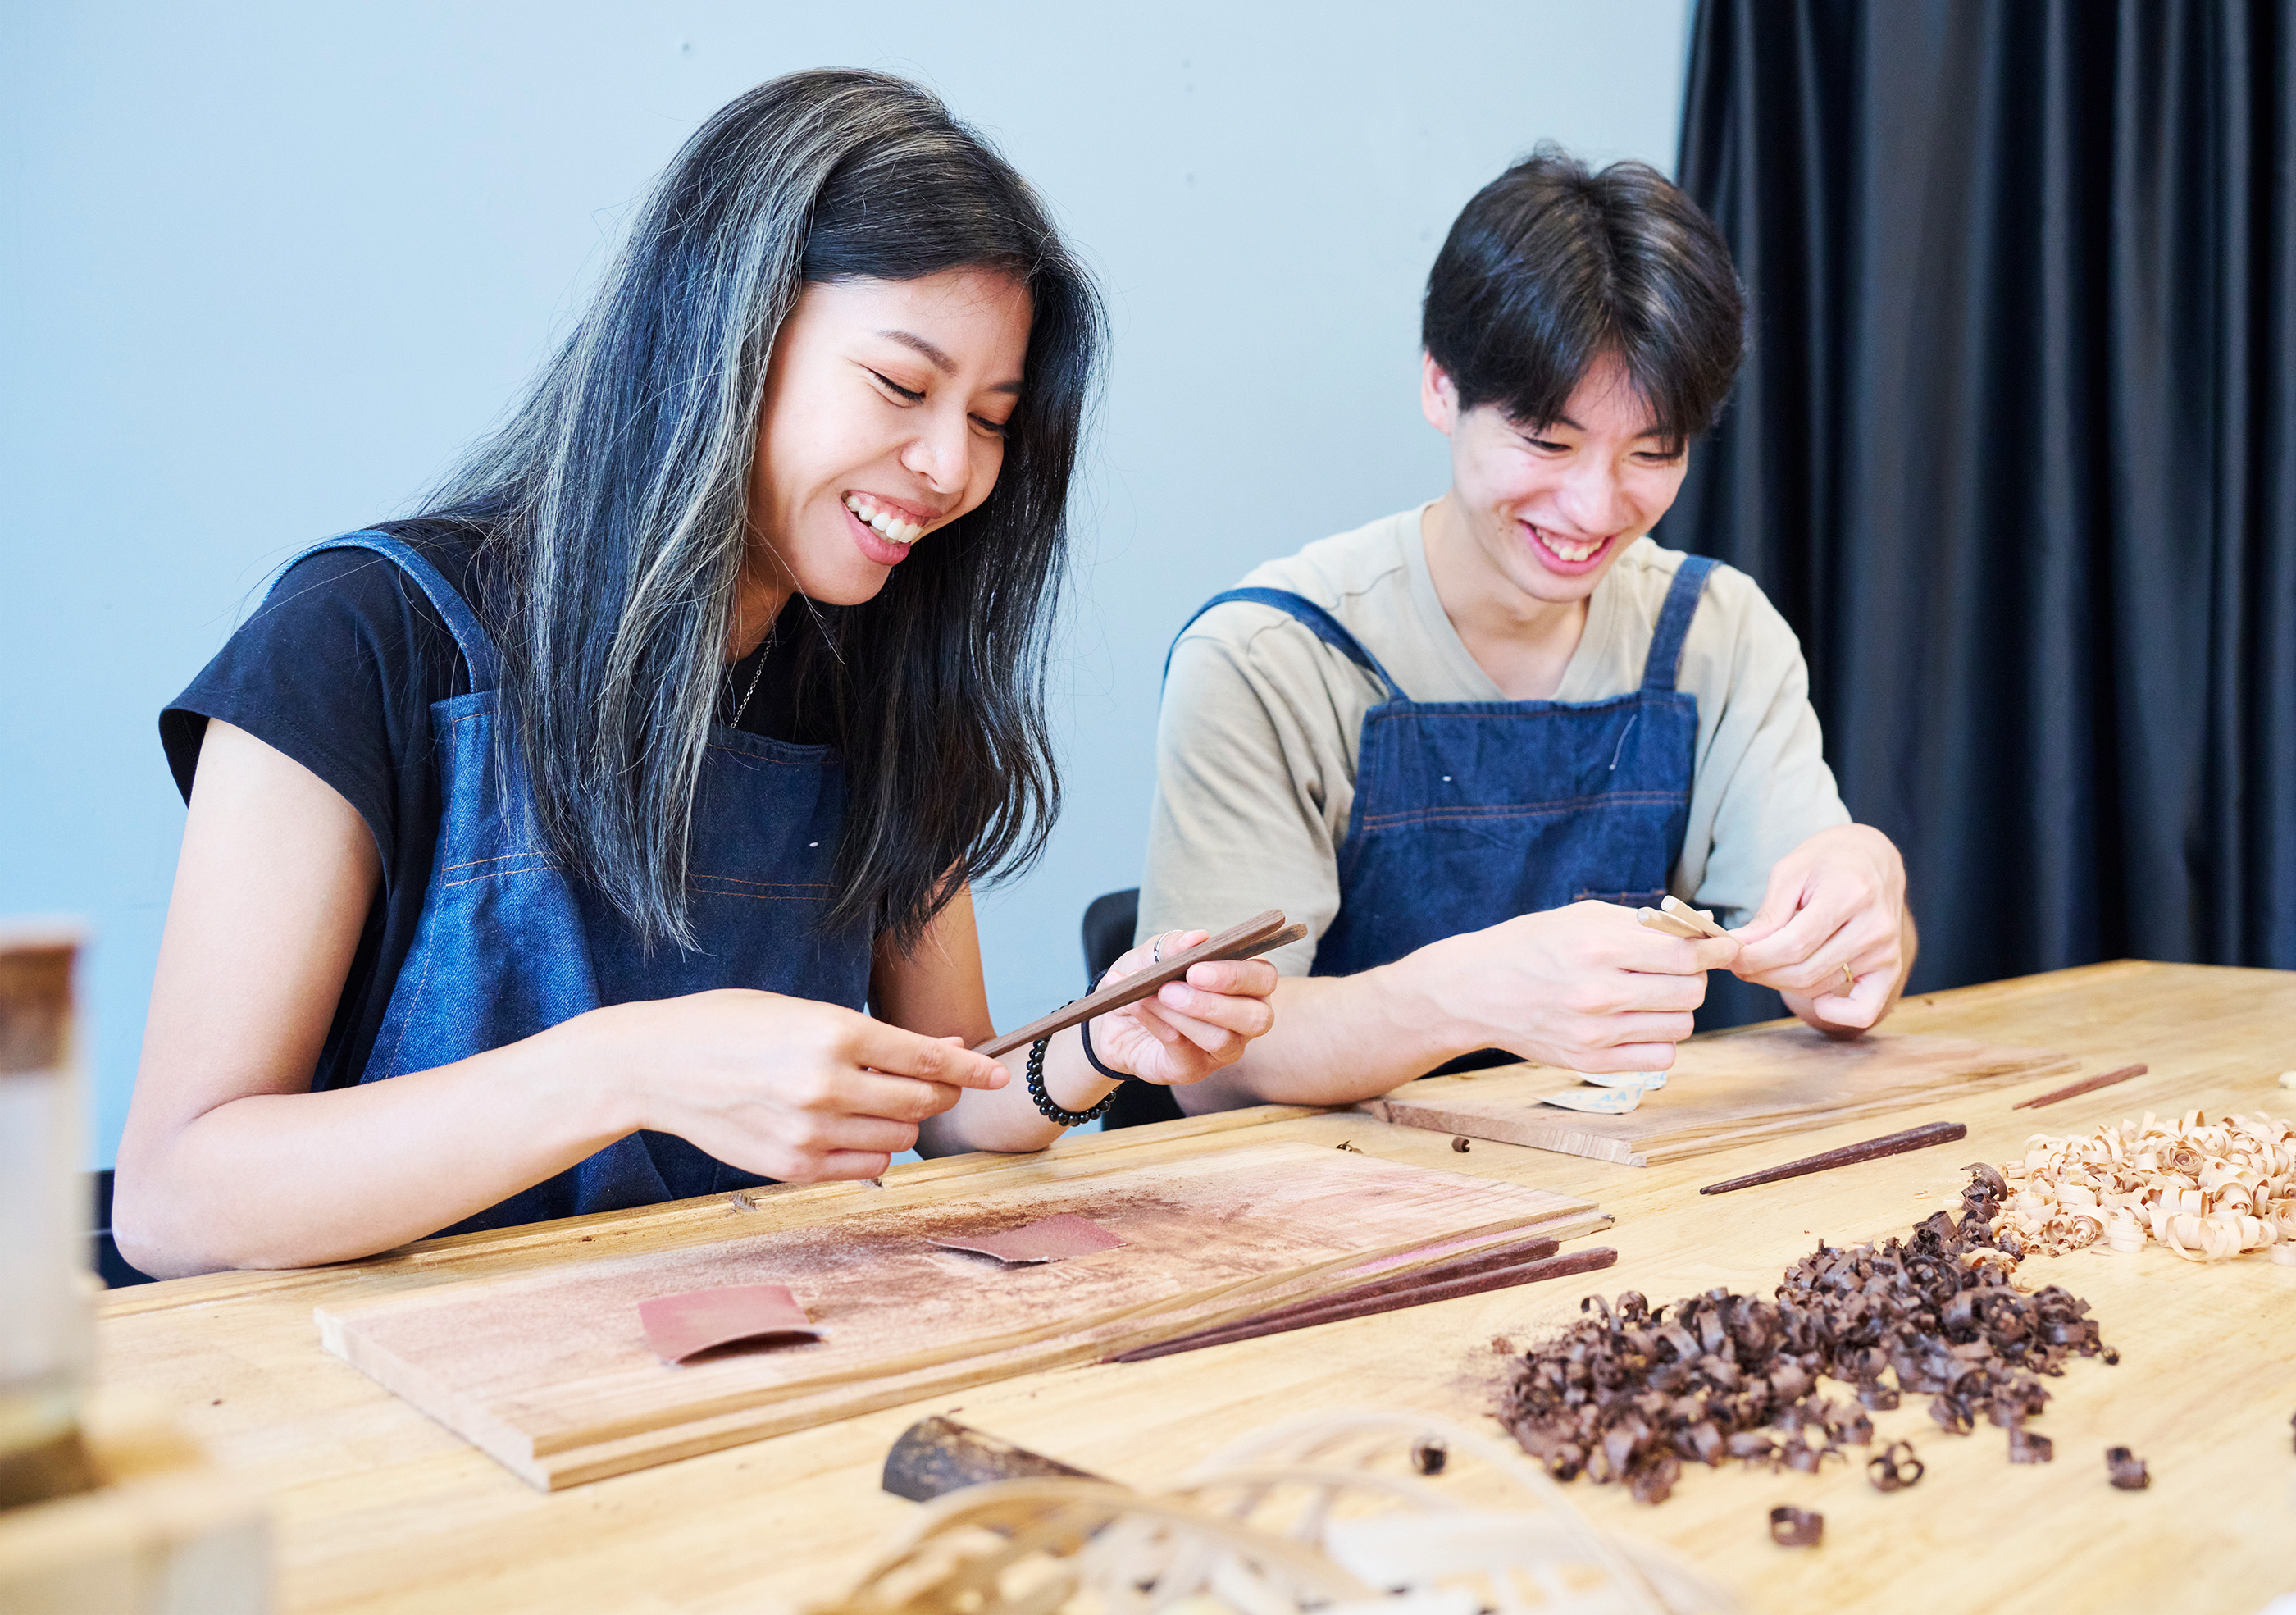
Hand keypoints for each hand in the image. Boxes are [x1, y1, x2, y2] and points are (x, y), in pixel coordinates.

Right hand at [579, 991, 1009, 1182]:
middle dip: (939, 1093)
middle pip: (921, 1103)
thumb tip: (946, 1050)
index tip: (996, 1074)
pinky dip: (872, 1151)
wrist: (656, 1065)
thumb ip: (874, 1038)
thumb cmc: (731, 1025)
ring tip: (876, 1101)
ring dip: (903, 1123)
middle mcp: (827, 1085)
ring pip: (898, 1140)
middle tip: (937, 1083)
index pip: (926, 1058)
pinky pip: (864, 1168)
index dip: (970, 1069)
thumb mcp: (805, 1011)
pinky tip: (852, 1128)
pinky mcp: (792, 1167)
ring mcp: (809, 1132)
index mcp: (833, 1032)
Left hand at [1084, 929, 1278, 1087]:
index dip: (1237, 975)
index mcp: (1246, 983)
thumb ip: (1174, 945)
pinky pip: (1185, 1051)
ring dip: (1182, 1015)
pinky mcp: (1194, 1069)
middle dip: (1214, 1003)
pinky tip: (1138, 1006)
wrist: (1115, 1017)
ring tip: (1153, 996)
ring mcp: (1224, 1049)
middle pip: (1256, 1018)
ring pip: (1221, 1039)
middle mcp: (1245, 1019)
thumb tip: (1197, 938)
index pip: (1264, 979)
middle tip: (1171, 989)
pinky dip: (1158, 1024)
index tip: (1196, 969)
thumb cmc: (1148, 980)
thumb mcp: (1154, 954)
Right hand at [1417, 901, 1739, 1072]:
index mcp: (1598, 947)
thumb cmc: (1531, 945)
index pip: (1686, 955)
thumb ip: (1643, 925)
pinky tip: (1642, 1024)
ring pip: (1681, 1026)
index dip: (1716, 950)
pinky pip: (1660, 1059)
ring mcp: (1595, 1032)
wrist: (1476, 990)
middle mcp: (1598, 992)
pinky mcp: (1590, 1061)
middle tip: (1680, 970)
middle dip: (1696, 977)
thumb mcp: (1582, 917)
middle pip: (1690, 991)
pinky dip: (1662, 1041)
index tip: (1724, 947)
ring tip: (1655, 997)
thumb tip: (1703, 930)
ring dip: (1678, 1009)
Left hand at [1729, 824, 1908, 1033]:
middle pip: (1804, 971)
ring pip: (1820, 987)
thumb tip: (1740, 948)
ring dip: (1782, 984)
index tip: (1730, 955)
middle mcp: (1874, 926)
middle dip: (1761, 973)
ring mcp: (1887, 950)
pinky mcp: (1891, 967)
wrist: (1872, 857)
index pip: (1793, 945)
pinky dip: (1836, 1014)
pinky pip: (1864, 1009)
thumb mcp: (1790, 872)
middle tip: (1739, 964)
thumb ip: (1768, 913)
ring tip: (1762, 966)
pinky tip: (1816, 999)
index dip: (1755, 957)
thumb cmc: (1827, 861)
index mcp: (1849, 894)